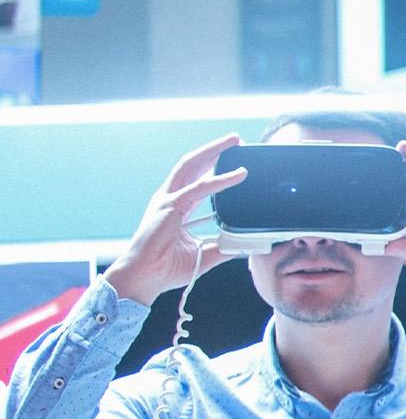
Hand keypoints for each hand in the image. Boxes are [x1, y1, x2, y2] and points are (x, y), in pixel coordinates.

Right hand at [106, 135, 247, 305]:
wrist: (145, 278)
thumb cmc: (167, 267)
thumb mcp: (204, 253)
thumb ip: (224, 246)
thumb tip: (246, 244)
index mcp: (177, 206)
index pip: (196, 178)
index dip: (213, 165)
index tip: (234, 158)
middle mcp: (170, 198)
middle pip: (192, 164)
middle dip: (213, 150)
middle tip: (236, 140)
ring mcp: (167, 200)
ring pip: (191, 166)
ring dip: (214, 152)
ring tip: (234, 141)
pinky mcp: (169, 207)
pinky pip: (198, 189)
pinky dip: (220, 180)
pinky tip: (239, 175)